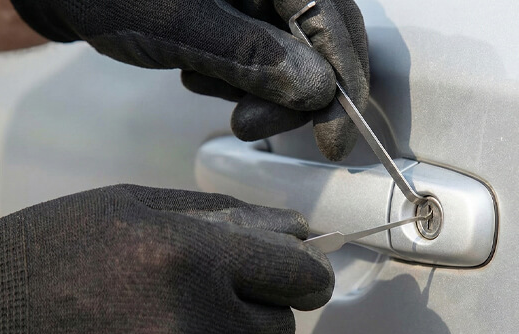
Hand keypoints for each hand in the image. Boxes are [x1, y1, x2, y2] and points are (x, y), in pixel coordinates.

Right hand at [0, 185, 332, 333]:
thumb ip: (214, 216)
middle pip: (277, 330)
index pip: (298, 276)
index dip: (303, 277)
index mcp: (187, 254)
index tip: (297, 280)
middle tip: (201, 306)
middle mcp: (192, 321)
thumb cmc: (38, 259)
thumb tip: (288, 229)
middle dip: (251, 318)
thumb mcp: (123, 209)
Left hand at [9, 0, 368, 160]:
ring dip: (255, 86)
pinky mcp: (241, 12)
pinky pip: (263, 54)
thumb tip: (316, 91)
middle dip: (290, 92)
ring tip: (199, 77)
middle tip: (248, 123)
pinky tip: (196, 68)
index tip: (335, 136)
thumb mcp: (176, 25)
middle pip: (322, 38)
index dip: (343, 81)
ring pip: (293, 54)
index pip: (331, 17)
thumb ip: (249, 56)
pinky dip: (236, 76)